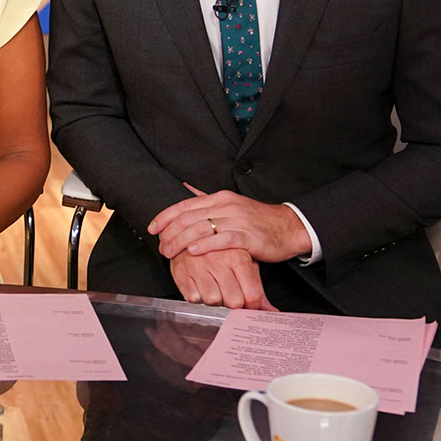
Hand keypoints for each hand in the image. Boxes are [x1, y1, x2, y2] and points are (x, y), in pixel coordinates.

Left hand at [149, 184, 310, 262]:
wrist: (288, 227)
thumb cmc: (257, 220)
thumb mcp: (231, 204)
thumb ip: (207, 198)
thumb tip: (185, 188)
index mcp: (220, 198)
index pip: (185, 205)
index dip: (166, 216)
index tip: (152, 228)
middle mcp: (227, 206)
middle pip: (190, 217)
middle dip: (170, 232)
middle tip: (161, 246)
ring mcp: (238, 220)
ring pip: (202, 228)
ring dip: (182, 241)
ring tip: (170, 252)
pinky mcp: (248, 237)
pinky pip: (223, 240)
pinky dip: (206, 245)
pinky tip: (193, 252)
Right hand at [167, 247, 277, 310]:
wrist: (189, 233)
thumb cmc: (220, 250)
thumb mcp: (244, 263)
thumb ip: (257, 289)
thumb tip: (271, 312)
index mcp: (238, 257)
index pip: (252, 294)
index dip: (252, 306)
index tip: (249, 305)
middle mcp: (219, 261)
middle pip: (234, 301)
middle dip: (233, 303)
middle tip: (230, 295)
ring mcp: (199, 267)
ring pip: (213, 301)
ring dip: (214, 300)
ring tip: (214, 288)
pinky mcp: (181, 272)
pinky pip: (193, 298)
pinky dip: (197, 296)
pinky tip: (200, 286)